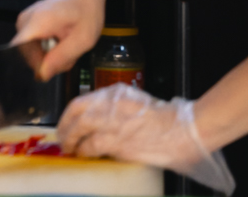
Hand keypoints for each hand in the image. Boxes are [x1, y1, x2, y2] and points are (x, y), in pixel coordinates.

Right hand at [13, 0, 104, 79]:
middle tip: (68, 56)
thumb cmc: (85, 10)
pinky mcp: (26, 25)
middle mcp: (25, 21)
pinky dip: (46, 51)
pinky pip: (31, 47)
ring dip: (49, 58)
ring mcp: (23, 22)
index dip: (34, 65)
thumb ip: (62, 58)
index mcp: (37, 22)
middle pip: (26, 56)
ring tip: (66, 48)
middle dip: (47, 63)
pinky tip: (60, 44)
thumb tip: (42, 74)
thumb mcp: (83, 39)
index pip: (18, 52)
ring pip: (29, 54)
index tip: (54, 67)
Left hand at [58, 85, 235, 194]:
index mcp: (114, 94)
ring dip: (71, 140)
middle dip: (65, 128)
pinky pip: (93, 145)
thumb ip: (113, 105)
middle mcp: (110, 105)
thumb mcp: (134, 100)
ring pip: (80, 129)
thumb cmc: (164, 117)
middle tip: (62, 138)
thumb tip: (96, 114)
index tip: (65, 123)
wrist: (184, 129)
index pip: (80, 102)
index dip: (67, 115)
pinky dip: (84, 150)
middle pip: (76, 114)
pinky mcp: (120, 141)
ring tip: (70, 148)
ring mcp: (114, 122)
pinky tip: (83, 154)